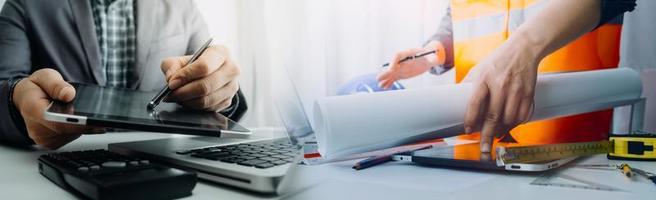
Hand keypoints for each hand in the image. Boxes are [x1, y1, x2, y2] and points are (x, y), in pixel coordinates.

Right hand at [12, 69, 103, 148]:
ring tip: (79, 110)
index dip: (77, 122)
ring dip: (83, 124)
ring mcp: (45, 139)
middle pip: (68, 130)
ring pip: (73, 134)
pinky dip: (79, 128)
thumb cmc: (36, 88)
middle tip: (95, 110)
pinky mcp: (53, 143)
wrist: (27, 99)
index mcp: (33, 110)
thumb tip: (69, 94)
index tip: (92, 119)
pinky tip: (77, 119)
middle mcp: (37, 129)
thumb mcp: (45, 76)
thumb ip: (56, 84)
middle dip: (85, 121)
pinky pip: (72, 137)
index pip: (57, 121)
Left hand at [160, 45, 239, 111]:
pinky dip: (195, 107)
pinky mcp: (228, 100)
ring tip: (177, 98)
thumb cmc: (195, 64)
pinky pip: (209, 108)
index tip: (171, 83)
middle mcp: (231, 69)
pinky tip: (187, 101)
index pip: (204, 66)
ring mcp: (232, 86)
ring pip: (207, 100)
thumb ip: (172, 66)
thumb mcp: (181, 59)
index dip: (186, 76)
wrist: (209, 73)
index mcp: (221, 53)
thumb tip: (171, 79)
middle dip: (184, 92)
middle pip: (206, 85)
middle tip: (171, 94)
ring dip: (187, 101)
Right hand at [377, 41, 442, 88]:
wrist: (428, 58)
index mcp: (408, 53)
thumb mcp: (432, 57)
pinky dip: (389, 82)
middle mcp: (402, 60)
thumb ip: (432, 59)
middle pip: (392, 65)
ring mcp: (401, 67)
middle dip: (386, 72)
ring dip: (385, 79)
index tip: (391, 69)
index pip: (398, 56)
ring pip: (391, 73)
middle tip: (379, 78)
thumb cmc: (430, 56)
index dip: (393, 62)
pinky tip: (385, 87)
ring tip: (380, 85)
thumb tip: (434, 60)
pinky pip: (394, 77)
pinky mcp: (402, 73)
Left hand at [462, 38, 539, 152]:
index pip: (475, 102)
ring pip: (509, 119)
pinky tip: (509, 126)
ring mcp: (516, 90)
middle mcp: (500, 85)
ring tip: (495, 135)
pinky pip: (522, 116)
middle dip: (487, 135)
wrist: (523, 49)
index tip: (468, 130)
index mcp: (484, 78)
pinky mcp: (528, 93)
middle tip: (483, 149)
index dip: (471, 119)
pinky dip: (515, 124)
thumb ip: (468, 85)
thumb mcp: (479, 69)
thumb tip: (454, 100)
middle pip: (493, 116)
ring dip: (501, 131)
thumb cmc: (498, 61)